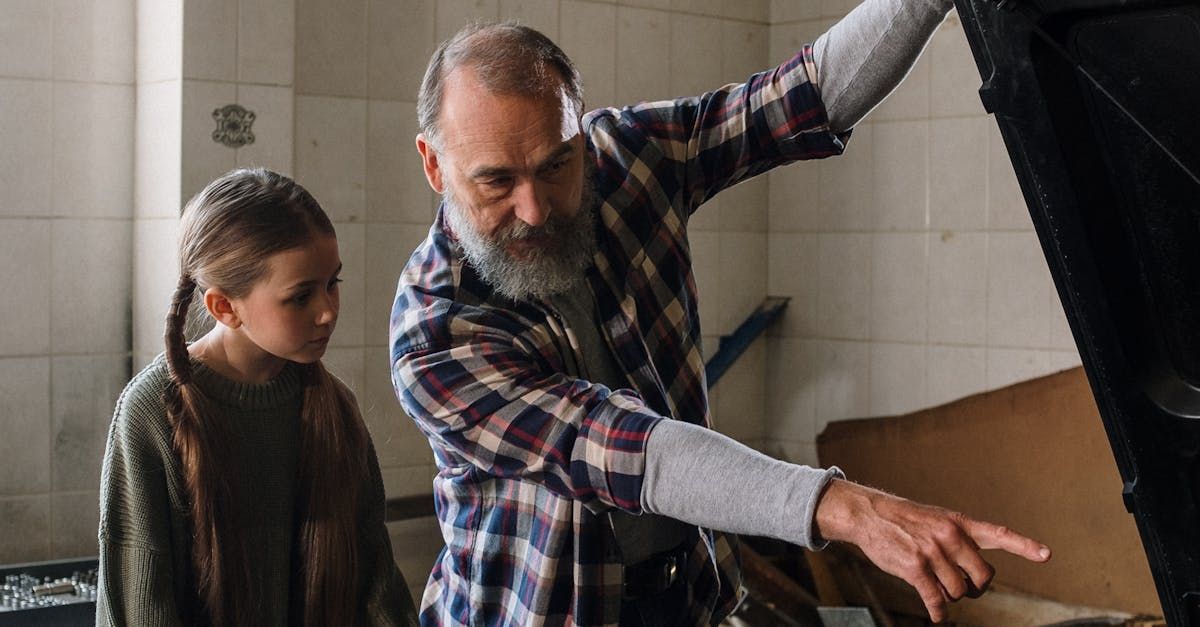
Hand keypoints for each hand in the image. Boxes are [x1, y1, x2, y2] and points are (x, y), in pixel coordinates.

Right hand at [814, 479, 1050, 622]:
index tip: (1046, 554)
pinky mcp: (915, 567)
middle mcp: (950, 536)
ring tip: (938, 587)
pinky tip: (936, 615)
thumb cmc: (905, 519)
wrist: (870, 514)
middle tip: (965, 587)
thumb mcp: (937, 518)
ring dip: (950, 595)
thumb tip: (976, 570)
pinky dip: (937, 611)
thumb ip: (959, 538)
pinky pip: (935, 599)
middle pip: (982, 576)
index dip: (1024, 546)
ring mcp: (933, 552)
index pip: (998, 533)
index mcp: (959, 523)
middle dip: (975, 587)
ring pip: (958, 591)